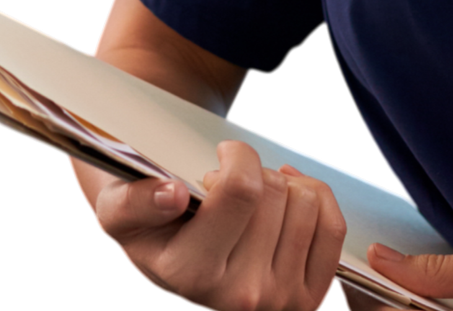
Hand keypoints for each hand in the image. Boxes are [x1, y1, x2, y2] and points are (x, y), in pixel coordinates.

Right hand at [89, 139, 346, 309]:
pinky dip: (315, 199)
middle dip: (256, 172)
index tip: (221, 158)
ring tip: (254, 198)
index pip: (241, 189)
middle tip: (232, 186)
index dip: (237, 157)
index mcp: (192, 276)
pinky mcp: (309, 297)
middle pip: (275, 192)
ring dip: (284, 186)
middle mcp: (239, 298)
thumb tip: (171, 195)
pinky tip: (288, 199)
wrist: (175, 263)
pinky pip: (332, 226)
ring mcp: (279, 301)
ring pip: (307, 203)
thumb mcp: (120, 210)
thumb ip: (134, 201)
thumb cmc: (152, 227)